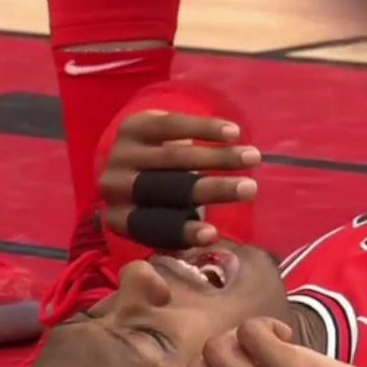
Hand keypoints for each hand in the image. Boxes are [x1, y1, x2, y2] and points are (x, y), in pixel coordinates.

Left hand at [99, 111, 260, 247]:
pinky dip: (206, 128)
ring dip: (220, 156)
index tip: (215, 234)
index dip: (185, 232)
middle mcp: (114, 187)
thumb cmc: (160, 201)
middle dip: (213, 188)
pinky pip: (173, 124)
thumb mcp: (166, 219)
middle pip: (169, 189)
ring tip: (253, 157)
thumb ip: (184, 231)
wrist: (131, 157)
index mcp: (120, 220)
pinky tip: (233, 133)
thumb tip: (213, 241)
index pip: (155, 228)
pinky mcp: (132, 125)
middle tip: (250, 189)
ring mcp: (121, 154)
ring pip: (175, 156)